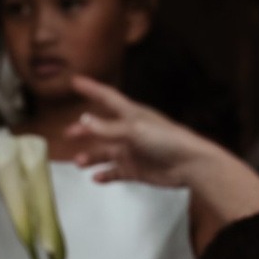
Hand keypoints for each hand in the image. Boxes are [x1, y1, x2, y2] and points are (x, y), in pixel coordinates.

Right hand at [61, 78, 202, 188]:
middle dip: (84, 129)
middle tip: (68, 133)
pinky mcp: (136, 170)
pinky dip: (104, 175)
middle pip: (101, 128)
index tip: (75, 81)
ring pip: (105, 152)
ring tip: (79, 162)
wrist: (189, 164)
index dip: (91, 89)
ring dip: (91, 157)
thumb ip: (107, 128)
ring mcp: (131, 151)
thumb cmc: (166, 140)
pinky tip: (95, 178)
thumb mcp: (134, 130)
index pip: (106, 97)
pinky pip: (115, 172)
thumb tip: (83, 120)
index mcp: (131, 114)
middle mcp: (129, 131)